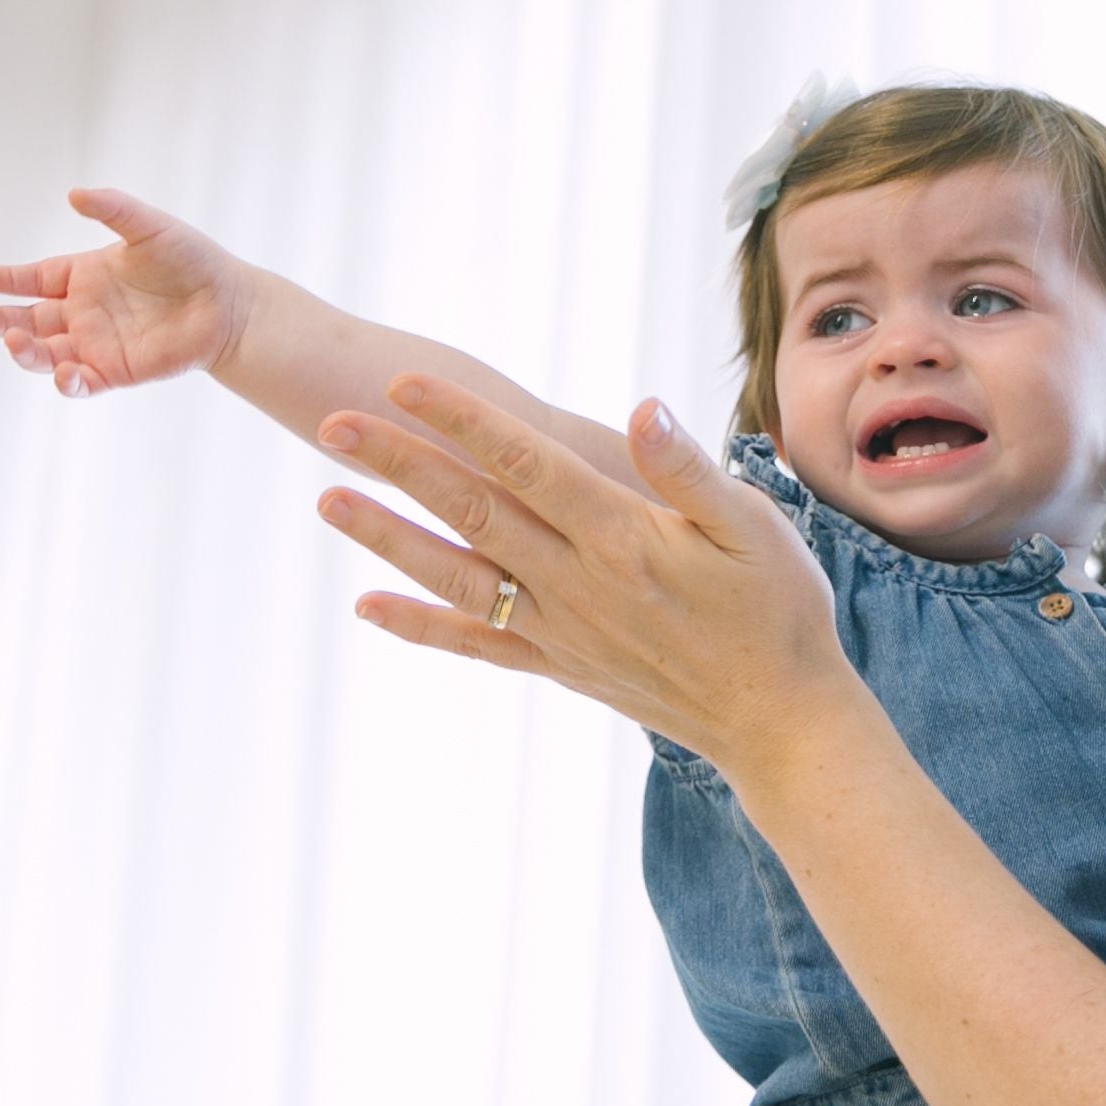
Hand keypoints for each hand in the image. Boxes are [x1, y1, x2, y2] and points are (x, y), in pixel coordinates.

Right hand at [0, 189, 252, 397]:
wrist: (229, 304)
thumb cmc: (191, 260)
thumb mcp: (150, 227)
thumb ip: (114, 210)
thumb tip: (74, 193)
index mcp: (83, 276)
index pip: (33, 279)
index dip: (5, 279)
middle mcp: (82, 312)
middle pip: (28, 319)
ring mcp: (95, 344)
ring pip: (45, 353)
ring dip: (25, 350)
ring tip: (11, 340)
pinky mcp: (115, 372)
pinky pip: (81, 382)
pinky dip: (67, 381)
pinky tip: (62, 372)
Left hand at [312, 374, 864, 780]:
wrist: (778, 722)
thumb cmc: (777, 612)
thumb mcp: (753, 527)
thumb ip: (688, 469)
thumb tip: (641, 409)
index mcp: (620, 536)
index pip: (524, 462)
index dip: (460, 419)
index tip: (402, 383)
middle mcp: (575, 582)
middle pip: (471, 509)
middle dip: (398, 463)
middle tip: (329, 424)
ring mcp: (559, 629)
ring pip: (455, 575)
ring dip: (386, 537)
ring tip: (327, 499)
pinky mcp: (558, 665)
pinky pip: (475, 643)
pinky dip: (418, 626)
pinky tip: (367, 607)